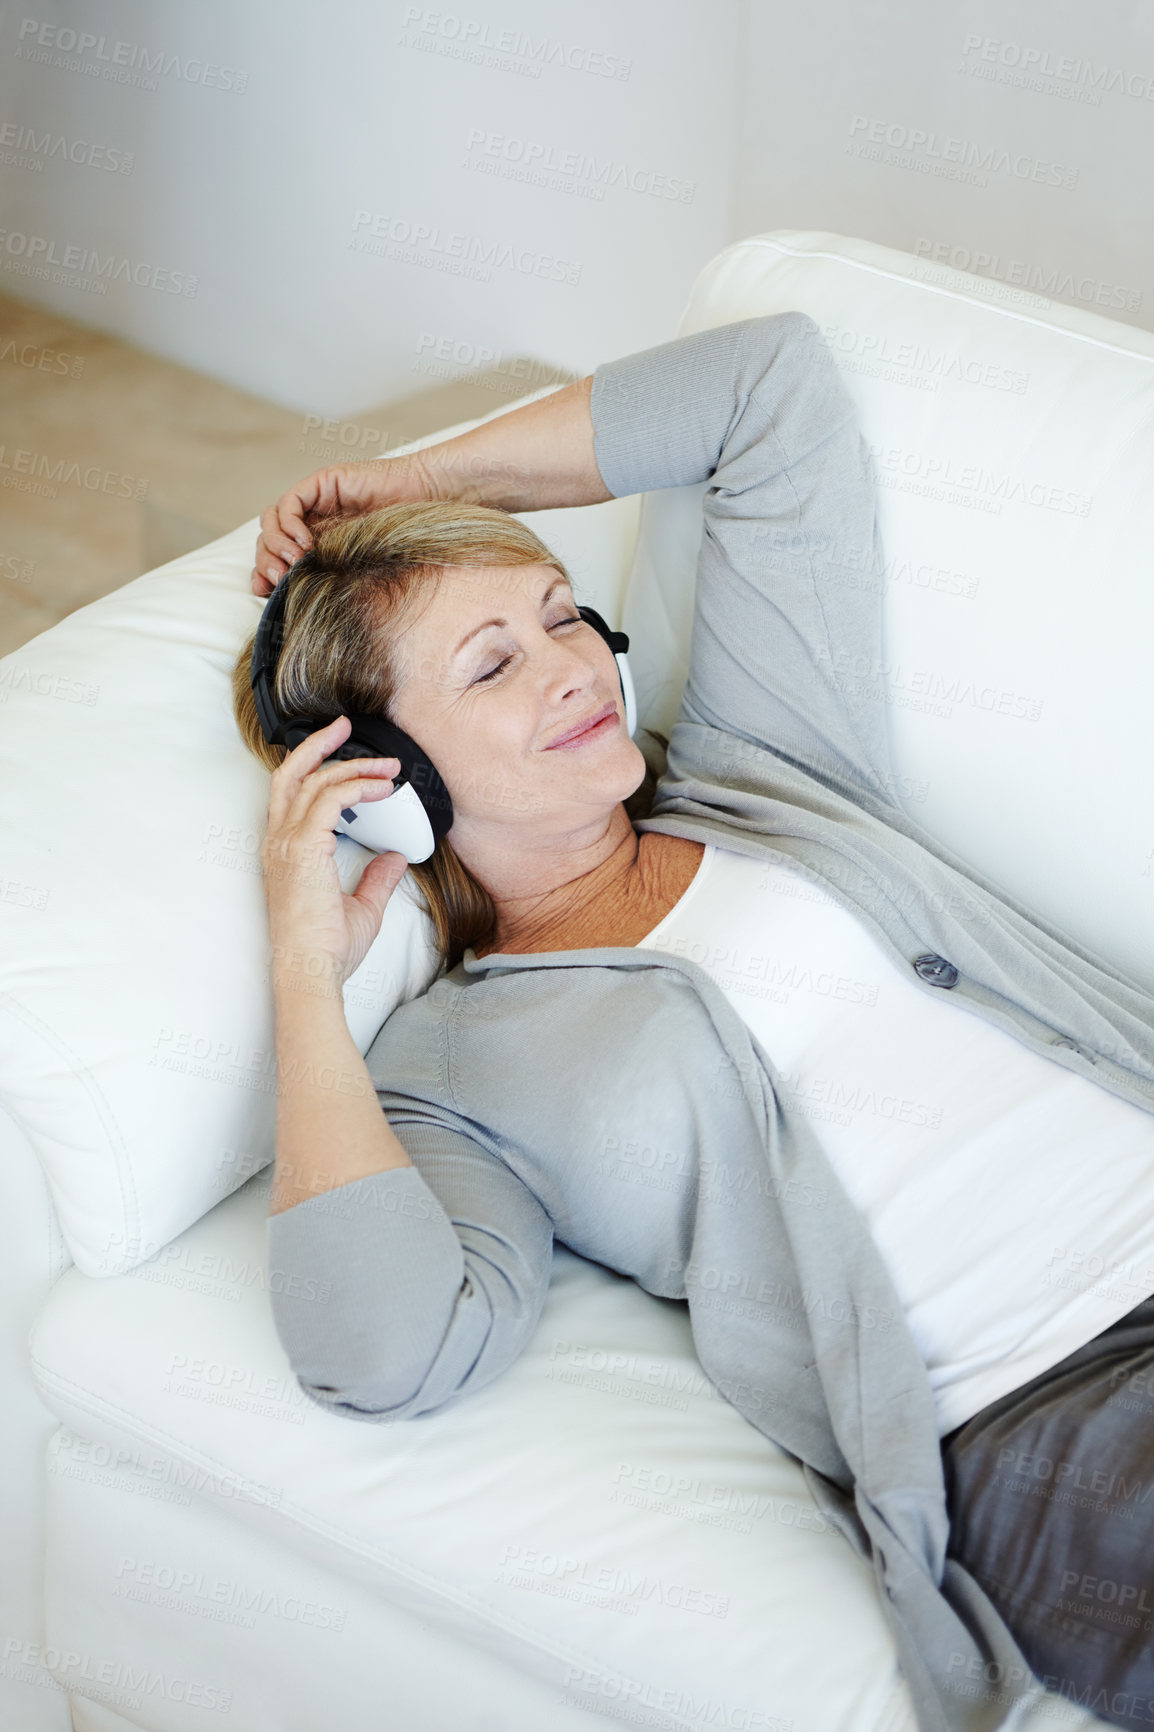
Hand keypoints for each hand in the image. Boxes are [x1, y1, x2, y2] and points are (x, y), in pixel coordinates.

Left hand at [250, 454, 431, 595]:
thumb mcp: (359, 572)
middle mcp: (311, 523)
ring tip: (294, 564)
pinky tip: (306, 544)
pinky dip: (289, 525)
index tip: (265, 592)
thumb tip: (299, 609)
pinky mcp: (321, 485)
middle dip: (267, 562)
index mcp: (317, 546)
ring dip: (275, 546)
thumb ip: (330, 581)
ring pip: (272, 521)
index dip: (263, 574)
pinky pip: (289, 504)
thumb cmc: (404, 542)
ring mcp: (314, 503)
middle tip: (280, 580)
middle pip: (268, 540)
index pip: (276, 558)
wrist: (428, 506)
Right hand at [261, 715, 408, 996]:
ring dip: (354, 766)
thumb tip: (395, 858)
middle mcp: (279, 841)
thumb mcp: (362, 908)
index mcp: (284, 852)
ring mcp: (286, 843)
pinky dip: (358, 786)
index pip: (291, 794)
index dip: (314, 767)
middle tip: (346, 726)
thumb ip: (376, 879)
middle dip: (318, 745)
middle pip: (290, 774)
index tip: (344, 753)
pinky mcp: (303, 848)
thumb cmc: (327, 950)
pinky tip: (383, 788)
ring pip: (315, 781)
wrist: (311, 972)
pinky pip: (330, 799)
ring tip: (387, 765)